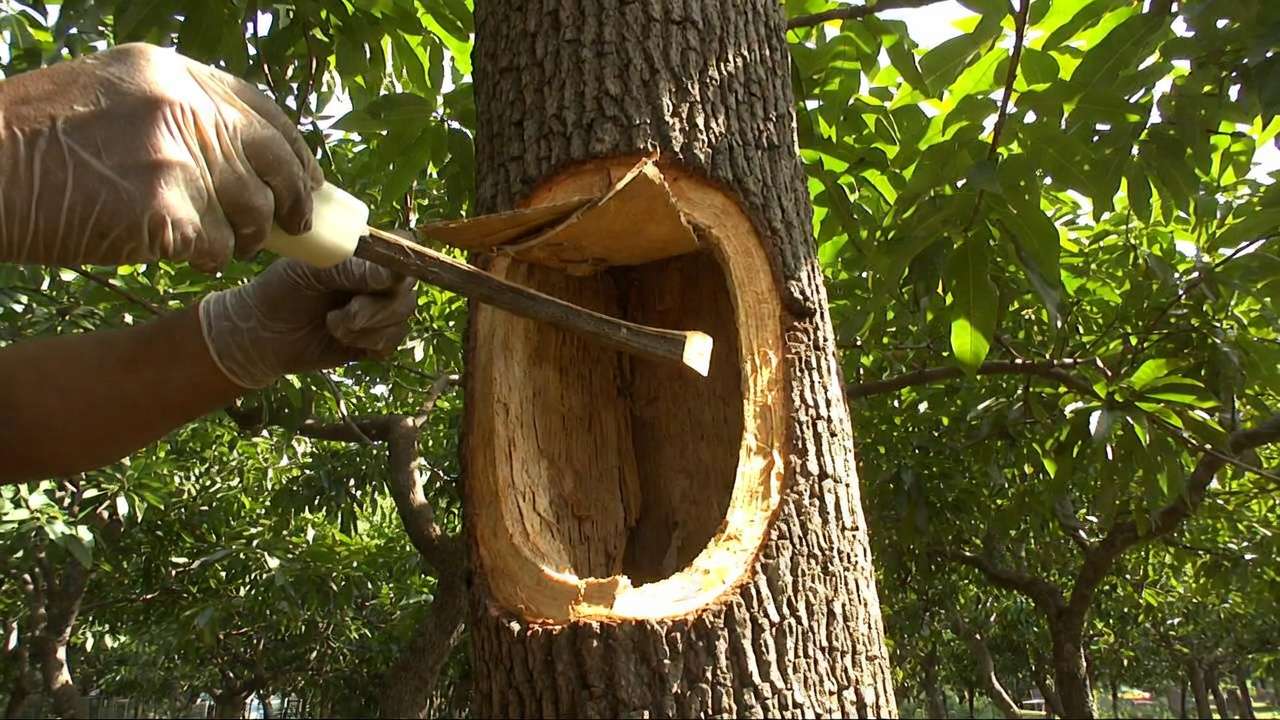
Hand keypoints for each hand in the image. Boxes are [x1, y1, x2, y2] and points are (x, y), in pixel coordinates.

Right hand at [0, 43, 322, 271]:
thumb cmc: (37, 142)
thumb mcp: (111, 94)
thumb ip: (176, 110)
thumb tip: (244, 154)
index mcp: (172, 73)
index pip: (262, 110)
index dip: (294, 149)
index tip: (308, 177)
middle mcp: (183, 108)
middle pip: (274, 159)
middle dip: (293, 197)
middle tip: (293, 223)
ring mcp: (178, 159)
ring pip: (253, 209)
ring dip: (245, 234)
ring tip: (219, 241)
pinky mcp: (168, 213)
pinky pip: (218, 246)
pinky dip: (207, 256)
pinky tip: (180, 252)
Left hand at [199, 258, 415, 387]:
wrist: (260, 335)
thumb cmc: (280, 290)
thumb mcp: (310, 271)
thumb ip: (349, 269)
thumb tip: (390, 276)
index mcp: (365, 254)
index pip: (404, 248)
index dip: (404, 263)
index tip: (384, 280)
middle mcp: (378, 280)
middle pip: (407, 290)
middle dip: (378, 305)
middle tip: (347, 312)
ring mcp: (379, 311)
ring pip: (401, 318)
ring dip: (368, 326)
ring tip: (333, 324)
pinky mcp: (375, 341)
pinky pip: (391, 342)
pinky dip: (368, 343)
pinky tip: (342, 339)